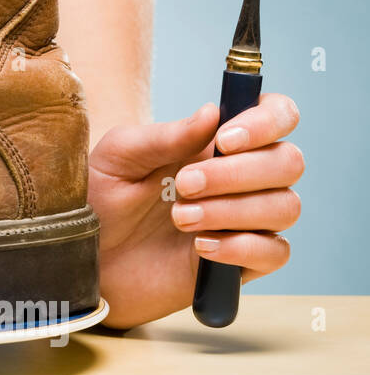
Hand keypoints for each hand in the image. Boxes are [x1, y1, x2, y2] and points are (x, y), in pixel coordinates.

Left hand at [87, 94, 303, 328]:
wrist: (85, 261)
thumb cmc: (99, 201)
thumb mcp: (118, 159)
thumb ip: (164, 136)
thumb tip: (212, 111)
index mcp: (215, 143)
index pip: (276, 115)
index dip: (267, 121)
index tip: (225, 140)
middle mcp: (241, 178)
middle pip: (289, 162)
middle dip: (237, 173)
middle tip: (184, 185)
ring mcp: (245, 221)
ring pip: (285, 206)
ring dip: (233, 210)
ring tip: (180, 219)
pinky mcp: (242, 262)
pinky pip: (276, 252)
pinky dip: (243, 247)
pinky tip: (201, 247)